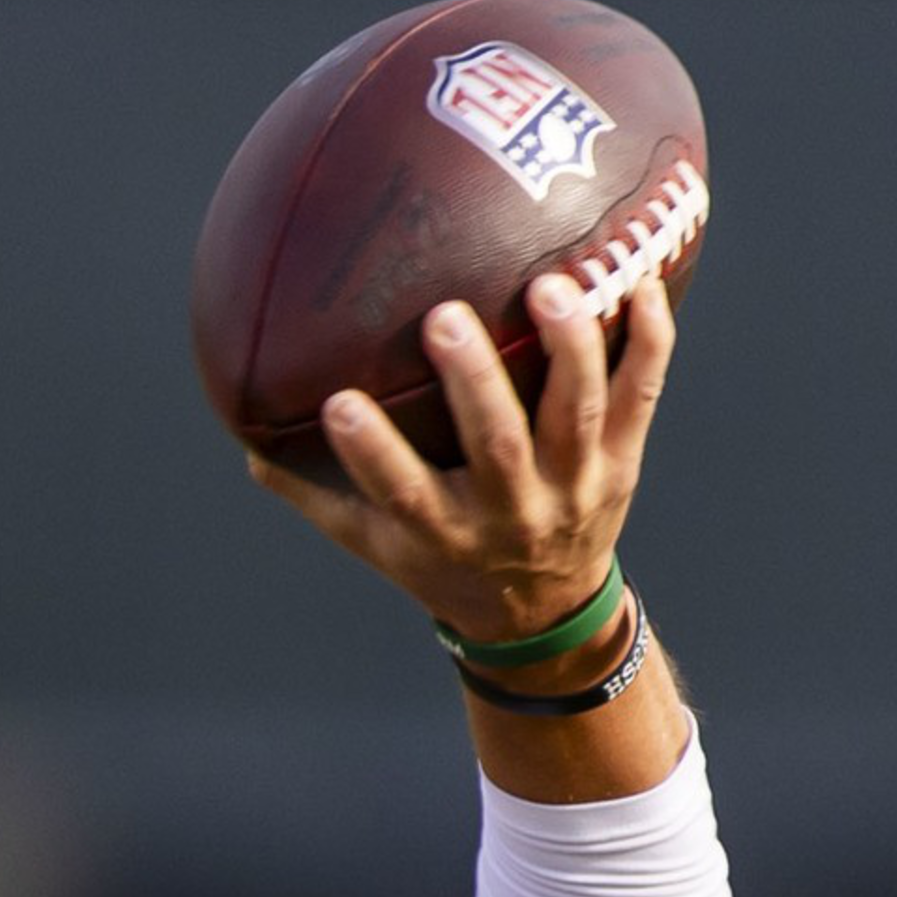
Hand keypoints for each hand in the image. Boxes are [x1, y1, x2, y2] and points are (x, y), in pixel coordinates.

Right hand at [251, 272, 674, 646]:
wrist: (543, 615)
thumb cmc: (442, 561)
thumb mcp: (374, 544)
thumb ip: (313, 494)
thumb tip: (246, 439)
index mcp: (443, 532)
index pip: (400, 493)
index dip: (369, 452)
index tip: (337, 404)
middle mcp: (511, 512)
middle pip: (496, 446)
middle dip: (474, 383)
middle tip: (445, 319)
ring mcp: (573, 485)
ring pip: (575, 414)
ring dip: (568, 349)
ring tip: (551, 285)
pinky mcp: (622, 460)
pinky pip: (642, 394)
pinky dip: (650, 339)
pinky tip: (645, 281)